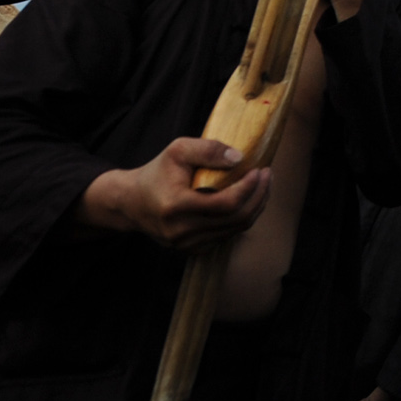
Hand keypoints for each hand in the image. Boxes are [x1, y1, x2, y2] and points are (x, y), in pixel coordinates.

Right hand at [77, 137, 272, 251]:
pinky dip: (241, 219)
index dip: (249, 188)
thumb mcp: (177, 150)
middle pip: (236, 220)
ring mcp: (186, 244)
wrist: (131, 203)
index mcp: (176, 206)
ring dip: (255, 208)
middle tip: (268, 176)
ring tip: (263, 186)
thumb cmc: (156, 173)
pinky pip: (226, 237)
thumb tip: (240, 158)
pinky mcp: (191, 250)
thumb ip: (208, 150)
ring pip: (234, 230)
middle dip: (259, 196)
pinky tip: (247, 201)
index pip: (226, 204)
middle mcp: (181, 231)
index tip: (260, 169)